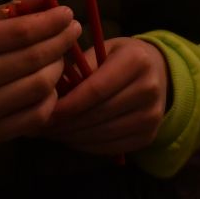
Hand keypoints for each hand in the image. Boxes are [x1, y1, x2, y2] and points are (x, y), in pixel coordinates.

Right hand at [0, 0, 79, 164]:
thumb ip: (5, 13)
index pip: (22, 31)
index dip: (52, 21)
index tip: (67, 12)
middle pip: (36, 58)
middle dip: (62, 41)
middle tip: (73, 30)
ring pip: (41, 86)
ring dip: (59, 68)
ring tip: (59, 56)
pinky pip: (36, 116)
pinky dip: (51, 98)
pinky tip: (49, 85)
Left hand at [38, 38, 169, 154]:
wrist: (157, 73)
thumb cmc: (120, 59)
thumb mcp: (102, 50)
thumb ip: (78, 67)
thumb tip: (46, 91)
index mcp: (136, 61)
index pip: (96, 90)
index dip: (68, 105)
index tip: (45, 113)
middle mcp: (149, 88)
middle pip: (98, 114)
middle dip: (66, 124)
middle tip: (42, 127)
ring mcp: (152, 116)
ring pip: (103, 134)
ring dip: (73, 137)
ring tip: (53, 133)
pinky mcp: (149, 136)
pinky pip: (111, 147)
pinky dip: (87, 146)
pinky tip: (72, 139)